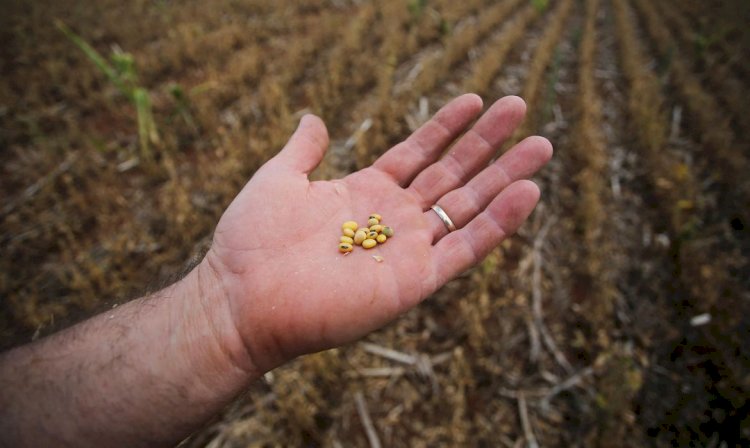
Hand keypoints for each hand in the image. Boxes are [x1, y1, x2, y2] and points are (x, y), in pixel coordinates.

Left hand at [206, 94, 552, 370]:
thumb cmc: (251, 242)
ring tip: (541, 146)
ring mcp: (407, 249)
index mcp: (364, 193)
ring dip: (505, 177)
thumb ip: (303, 150)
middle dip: (487, 143)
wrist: (243, 299)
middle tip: (521, 109)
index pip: (418, 153)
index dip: (446, 127)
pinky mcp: (416, 281)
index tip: (476, 99)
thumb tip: (313, 118)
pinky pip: (466, 248)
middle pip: (452, 174)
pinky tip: (529, 192)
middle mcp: (392, 219)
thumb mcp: (278, 179)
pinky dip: (499, 223)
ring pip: (468, 207)